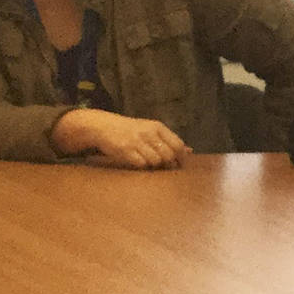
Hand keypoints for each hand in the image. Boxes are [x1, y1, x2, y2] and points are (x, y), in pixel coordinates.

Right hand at [54, 109, 190, 168]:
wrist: (103, 127)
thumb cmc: (131, 130)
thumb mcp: (151, 130)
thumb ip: (169, 140)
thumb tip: (190, 151)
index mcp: (157, 127)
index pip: (177, 144)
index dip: (180, 157)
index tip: (178, 164)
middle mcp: (148, 133)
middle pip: (168, 155)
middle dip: (168, 164)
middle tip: (163, 166)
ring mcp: (137, 141)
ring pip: (156, 161)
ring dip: (154, 166)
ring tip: (148, 163)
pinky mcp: (125, 150)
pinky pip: (141, 164)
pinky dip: (142, 166)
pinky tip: (138, 162)